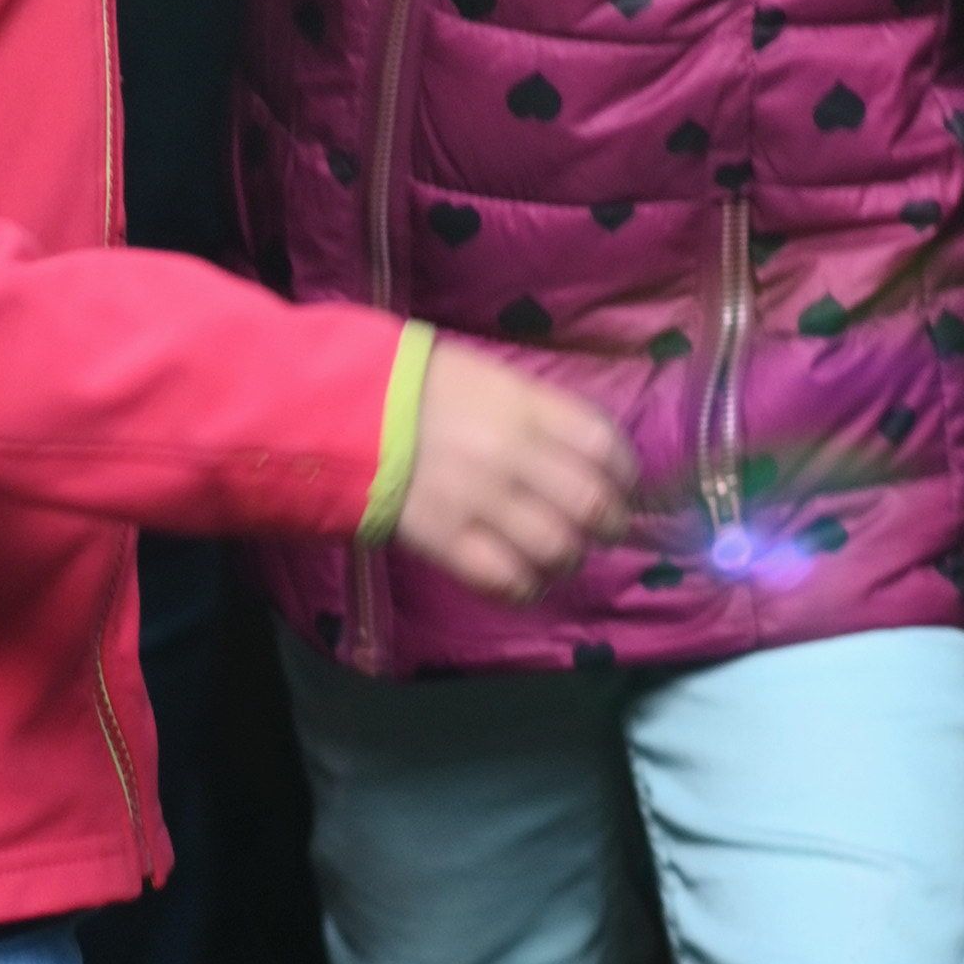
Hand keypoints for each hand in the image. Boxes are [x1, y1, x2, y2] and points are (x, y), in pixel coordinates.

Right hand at [389, 345, 635, 602]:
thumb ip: (533, 410)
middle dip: (606, 524)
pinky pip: (507, 579)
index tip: (620, 484)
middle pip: (590, 503)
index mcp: (524, 406)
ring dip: (567, 559)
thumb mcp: (484, 377)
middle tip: (600, 530)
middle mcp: (513, 454)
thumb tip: (577, 446)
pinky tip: (523, 580)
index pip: (602, 445)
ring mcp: (481, 500)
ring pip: (556, 548)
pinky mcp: (447, 540)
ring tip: (559, 558)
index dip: (623, 473)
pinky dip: (525, 586)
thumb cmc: (413, 386)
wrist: (340, 411)